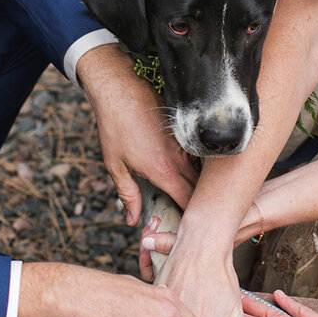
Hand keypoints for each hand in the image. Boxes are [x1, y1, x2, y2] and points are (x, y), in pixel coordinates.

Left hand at [76, 45, 196, 225]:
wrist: (120, 89)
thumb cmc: (114, 127)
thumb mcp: (115, 165)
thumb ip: (128, 195)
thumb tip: (133, 220)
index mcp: (162, 170)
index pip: (187, 201)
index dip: (190, 217)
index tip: (188, 228)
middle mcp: (179, 158)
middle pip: (200, 189)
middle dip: (200, 206)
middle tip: (195, 219)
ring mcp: (185, 143)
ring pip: (203, 172)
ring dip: (202, 187)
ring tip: (198, 200)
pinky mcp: (186, 131)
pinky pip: (199, 155)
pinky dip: (199, 168)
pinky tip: (194, 175)